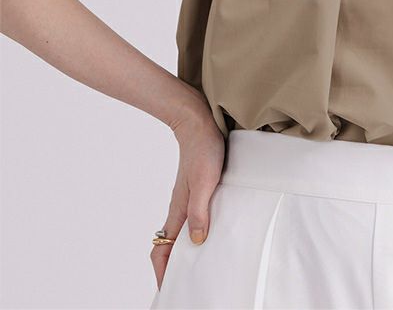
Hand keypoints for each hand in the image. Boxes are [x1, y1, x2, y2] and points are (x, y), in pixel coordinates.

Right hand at [150, 107, 225, 291]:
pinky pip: (193, 219)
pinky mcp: (197, 191)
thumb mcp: (206, 182)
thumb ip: (200, 211)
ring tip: (201, 266)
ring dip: (186, 252)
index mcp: (178, 211)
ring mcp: (187, 200)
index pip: (160, 250)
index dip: (162, 273)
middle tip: (188, 284)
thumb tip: (196, 243)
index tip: (168, 290)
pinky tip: (211, 234)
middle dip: (174, 268)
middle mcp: (180, 209)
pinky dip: (196, 233)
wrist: (198, 124)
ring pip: (181, 234)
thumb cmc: (203, 150)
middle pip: (169, 247)